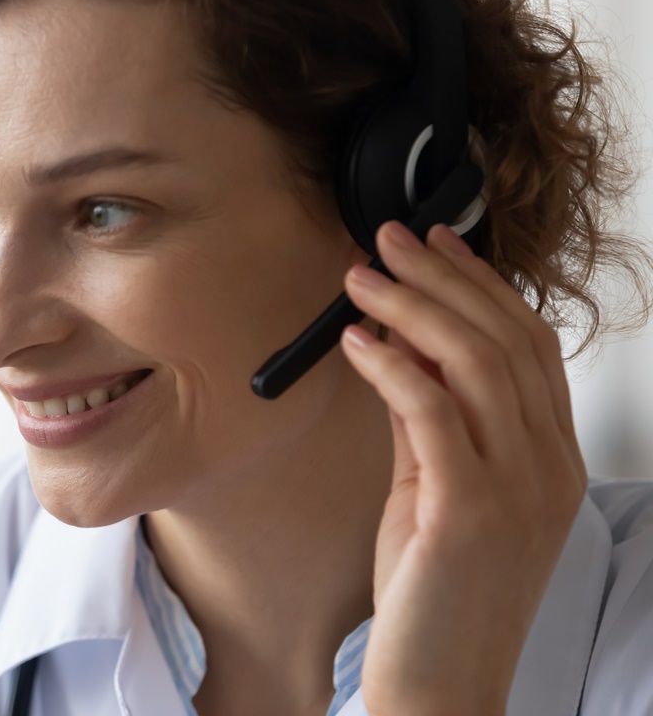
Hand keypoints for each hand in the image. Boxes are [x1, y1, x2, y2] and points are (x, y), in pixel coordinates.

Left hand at [339, 221, 587, 715]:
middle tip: (390, 238)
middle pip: (507, 339)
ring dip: (412, 307)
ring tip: (361, 277)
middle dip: (444, 276)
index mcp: (551, 460)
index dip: (483, 285)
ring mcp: (517, 488)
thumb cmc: (436, 593)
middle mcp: (548, 467)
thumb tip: (401, 353)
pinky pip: (432, 411)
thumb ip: (429, 426)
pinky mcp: (468, 509)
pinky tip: (357, 340)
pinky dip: (393, 365)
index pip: (530, 345)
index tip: (437, 246)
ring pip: (474, 362)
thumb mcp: (436, 492)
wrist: (441, 682)